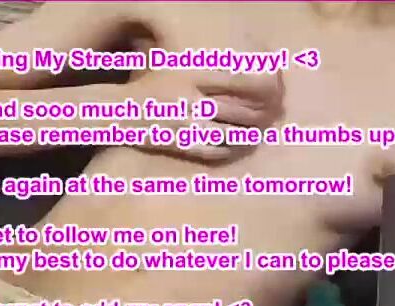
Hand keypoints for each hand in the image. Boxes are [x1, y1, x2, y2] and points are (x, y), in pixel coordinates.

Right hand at [117, 4, 283, 160]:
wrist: (119, 113)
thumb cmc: (153, 87)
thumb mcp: (179, 67)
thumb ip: (211, 67)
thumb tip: (254, 67)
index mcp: (192, 73)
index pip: (241, 81)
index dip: (264, 89)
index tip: (276, 91)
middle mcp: (191, 98)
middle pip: (241, 109)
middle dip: (264, 114)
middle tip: (275, 115)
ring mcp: (187, 124)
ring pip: (233, 132)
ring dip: (252, 134)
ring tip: (262, 131)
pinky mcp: (182, 144)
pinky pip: (217, 149)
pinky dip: (234, 149)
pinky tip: (242, 146)